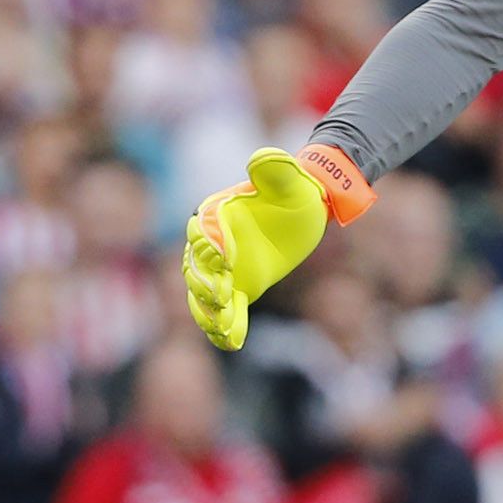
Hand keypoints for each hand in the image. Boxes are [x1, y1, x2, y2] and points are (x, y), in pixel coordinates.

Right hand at [181, 144, 373, 350]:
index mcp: (216, 215)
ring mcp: (223, 268)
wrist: (306, 210)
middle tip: (223, 297)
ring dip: (209, 312)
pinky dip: (225, 327)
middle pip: (196, 268)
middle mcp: (212, 242)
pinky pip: (226, 310)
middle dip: (204, 285)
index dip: (206, 249)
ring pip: (204, 294)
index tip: (222, 261)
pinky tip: (231, 343)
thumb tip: (261, 159)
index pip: (201, 234)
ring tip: (221, 328)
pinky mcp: (239, 286)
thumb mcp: (289, 179)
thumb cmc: (296, 190)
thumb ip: (273, 169)